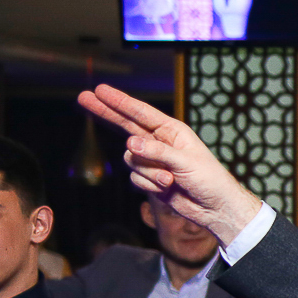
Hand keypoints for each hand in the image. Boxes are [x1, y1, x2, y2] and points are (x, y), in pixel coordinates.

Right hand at [77, 84, 263, 241]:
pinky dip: (149, 185)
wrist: (214, 208)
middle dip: (105, 112)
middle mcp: (159, 142)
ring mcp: (153, 160)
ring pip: (131, 159)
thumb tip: (130, 144)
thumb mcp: (185, 162)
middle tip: (83, 97)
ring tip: (170, 180)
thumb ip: (157, 152)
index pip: (140, 113)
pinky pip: (136, 177)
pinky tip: (168, 189)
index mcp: (172, 131)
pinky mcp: (149, 178)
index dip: (119, 101)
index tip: (100, 89)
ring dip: (148, 172)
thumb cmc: (209, 180)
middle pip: (124, 125)